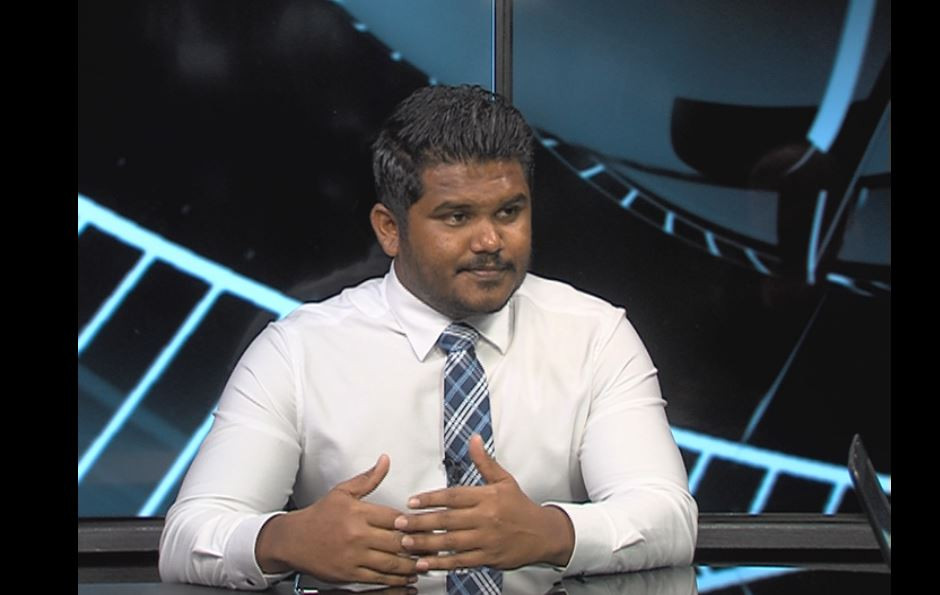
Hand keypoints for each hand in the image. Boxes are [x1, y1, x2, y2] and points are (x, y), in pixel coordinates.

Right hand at [255, 454, 418, 585]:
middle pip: (396, 541)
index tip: (427, 525)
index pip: (395, 518)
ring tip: (424, 564)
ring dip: (410, 565)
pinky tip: (406, 576)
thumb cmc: (320, 515)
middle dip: (418, 545)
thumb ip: (368, 479)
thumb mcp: (343, 492)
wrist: (293, 540)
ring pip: (390, 562)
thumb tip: (385, 460)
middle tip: (434, 546)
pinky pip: (377, 578)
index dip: (414, 523)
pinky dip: (395, 579)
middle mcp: (357, 534)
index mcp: (358, 513)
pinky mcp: (349, 573)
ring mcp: (353, 556)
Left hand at [394, 435, 573, 570]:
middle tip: (399, 523)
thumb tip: (474, 439)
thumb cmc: (520, 506)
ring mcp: (486, 540)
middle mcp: (485, 518)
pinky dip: (441, 563)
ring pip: (451, 542)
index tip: (412, 501)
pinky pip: (461, 561)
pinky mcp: (487, 558)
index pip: (454, 497)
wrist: (543, 534)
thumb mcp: (504, 480)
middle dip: (421, 522)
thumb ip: (485, 462)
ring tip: (405, 543)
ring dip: (426, 543)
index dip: (431, 499)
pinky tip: (424, 563)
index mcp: (487, 497)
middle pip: (448, 520)